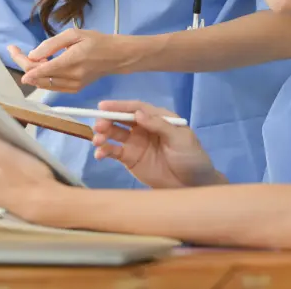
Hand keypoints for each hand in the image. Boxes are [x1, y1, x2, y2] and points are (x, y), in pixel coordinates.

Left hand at [17, 29, 144, 92]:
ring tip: (34, 57)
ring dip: (33, 71)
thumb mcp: (75, 34)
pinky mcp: (74, 90)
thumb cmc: (96, 41)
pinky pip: (52, 86)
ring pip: (43, 82)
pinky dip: (43, 77)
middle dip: (25, 64)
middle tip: (17, 51)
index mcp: (72, 60)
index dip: (25, 64)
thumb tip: (33, 55)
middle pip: (39, 76)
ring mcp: (73, 86)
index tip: (13, 53)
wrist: (115, 57)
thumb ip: (52, 44)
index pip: (42, 68)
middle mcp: (72, 77)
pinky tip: (44, 65)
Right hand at [91, 100, 222, 188]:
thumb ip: (159, 125)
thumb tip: (137, 113)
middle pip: (121, 120)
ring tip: (97, 140)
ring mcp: (135, 144)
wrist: (193, 185)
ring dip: (103, 135)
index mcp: (157, 118)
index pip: (136, 108)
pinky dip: (104, 151)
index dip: (119, 106)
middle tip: (98, 126)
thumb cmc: (191, 157)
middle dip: (107, 120)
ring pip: (115, 134)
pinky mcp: (130, 160)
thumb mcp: (179, 138)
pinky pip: (114, 152)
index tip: (103, 106)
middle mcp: (143, 128)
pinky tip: (99, 154)